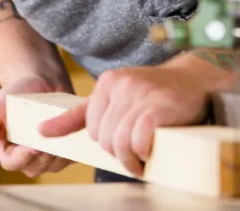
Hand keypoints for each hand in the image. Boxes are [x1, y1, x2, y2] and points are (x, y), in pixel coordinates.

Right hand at [0, 75, 73, 177]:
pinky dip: (73, 149)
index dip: (23, 157)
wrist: (39, 82)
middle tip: (51, 141)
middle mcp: (28, 158)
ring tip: (63, 137)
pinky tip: (73, 136)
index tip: (34, 146)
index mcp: (8, 152)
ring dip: (59, 153)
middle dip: (43, 156)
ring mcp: (47, 156)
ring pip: (54, 165)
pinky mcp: (65, 150)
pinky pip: (71, 157)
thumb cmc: (13, 95)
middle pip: (35, 167)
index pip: (13, 163)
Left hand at [37, 64, 214, 176]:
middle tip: (138, 152)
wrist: (198, 81)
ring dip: (132, 158)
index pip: (92, 128)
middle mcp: (123, 84)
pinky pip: (138, 141)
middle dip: (120, 152)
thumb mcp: (116, 99)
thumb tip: (41, 130)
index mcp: (108, 82)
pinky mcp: (159, 107)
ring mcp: (141, 94)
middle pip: (105, 138)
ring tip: (144, 155)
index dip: (108, 141)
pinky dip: (144, 153)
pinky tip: (152, 151)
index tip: (125, 142)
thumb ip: (78, 116)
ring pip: (120, 142)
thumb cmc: (156, 95)